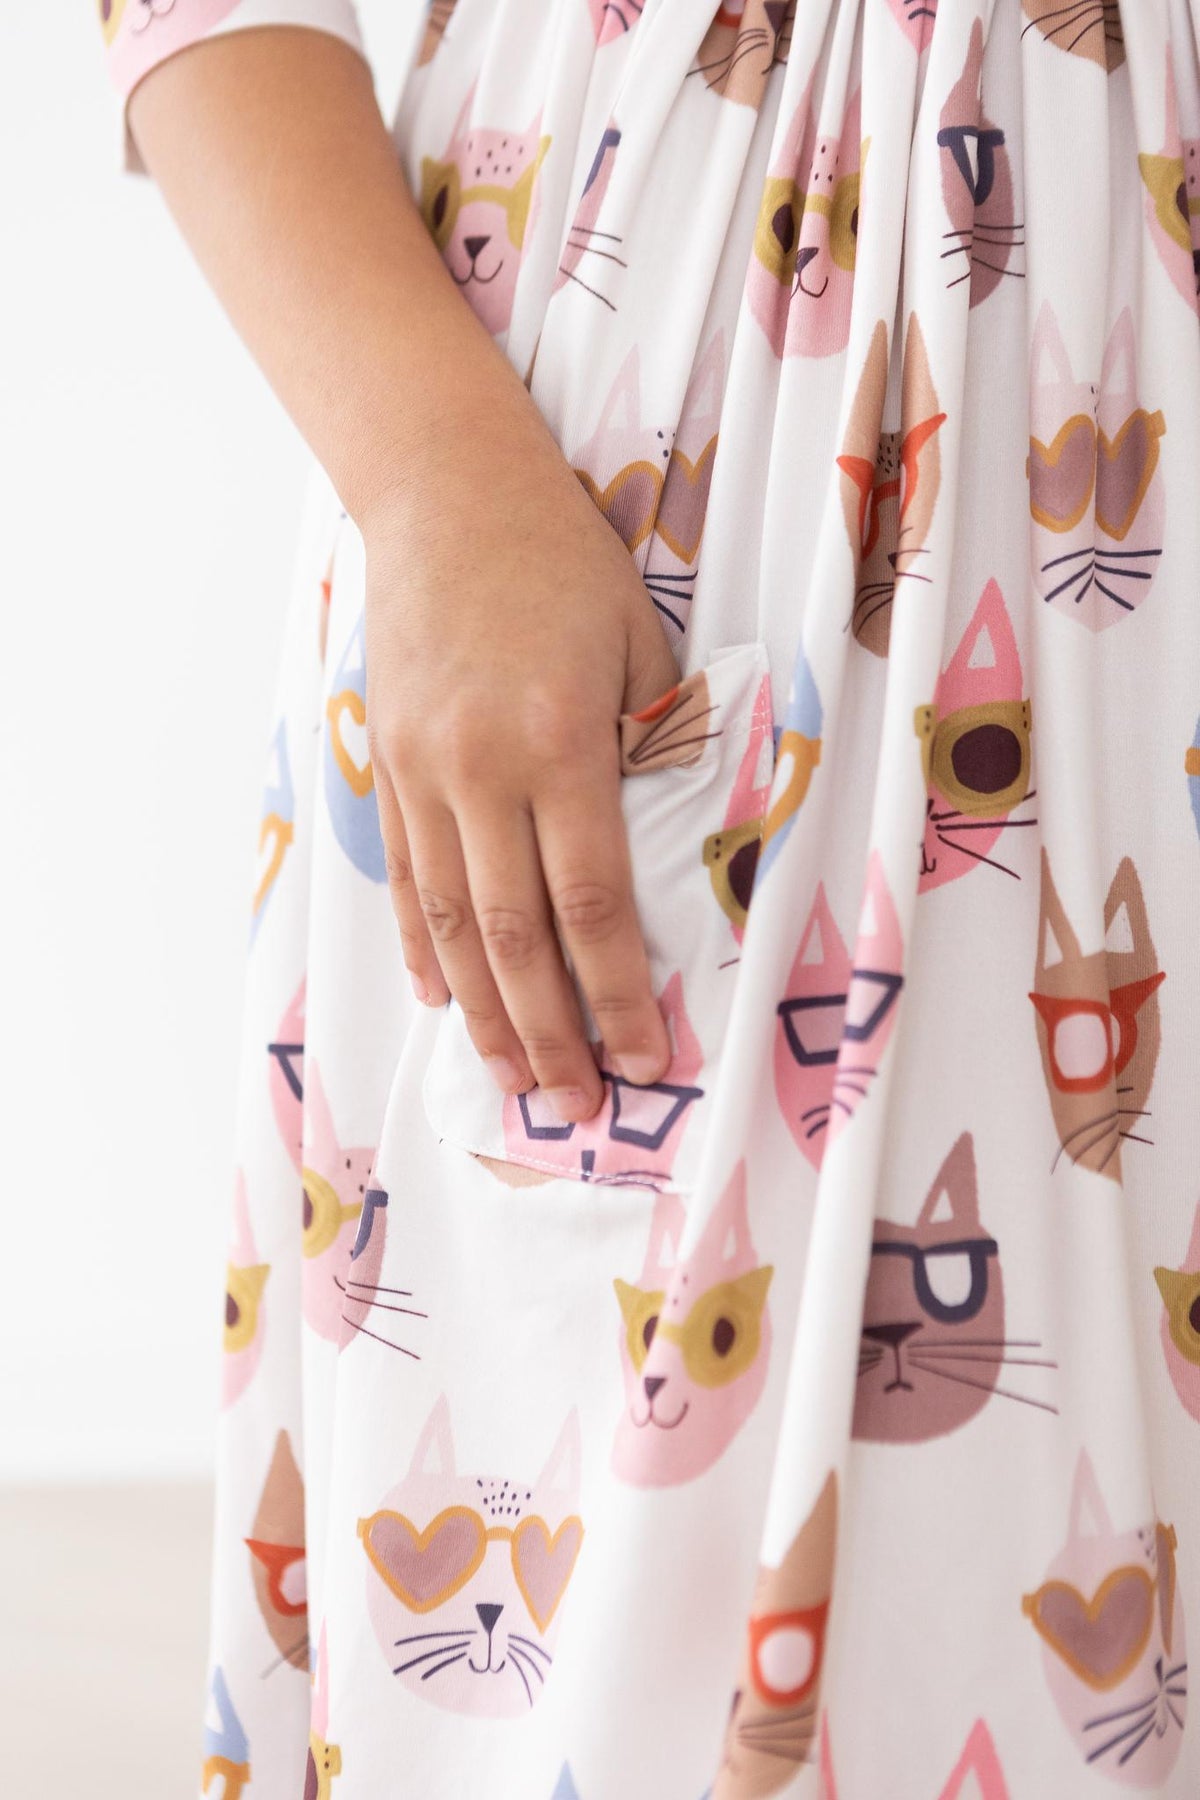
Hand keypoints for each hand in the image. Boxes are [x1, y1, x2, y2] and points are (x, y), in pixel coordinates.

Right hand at [363, 401, 680, 1123]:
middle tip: (579, 1108)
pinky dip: (425, 946)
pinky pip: (407, 877)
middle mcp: (480, 772)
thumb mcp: (640, 643)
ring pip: (453, 923)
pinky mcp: (387, 766)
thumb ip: (656, 747)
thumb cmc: (563, 562)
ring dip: (485, 1013)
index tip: (646, 1059)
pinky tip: (444, 999)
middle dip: (552, 1034)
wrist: (444, 494)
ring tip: (513, 1082)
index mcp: (560, 744)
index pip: (594, 903)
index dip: (619, 993)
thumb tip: (666, 846)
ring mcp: (422, 775)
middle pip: (517, 938)